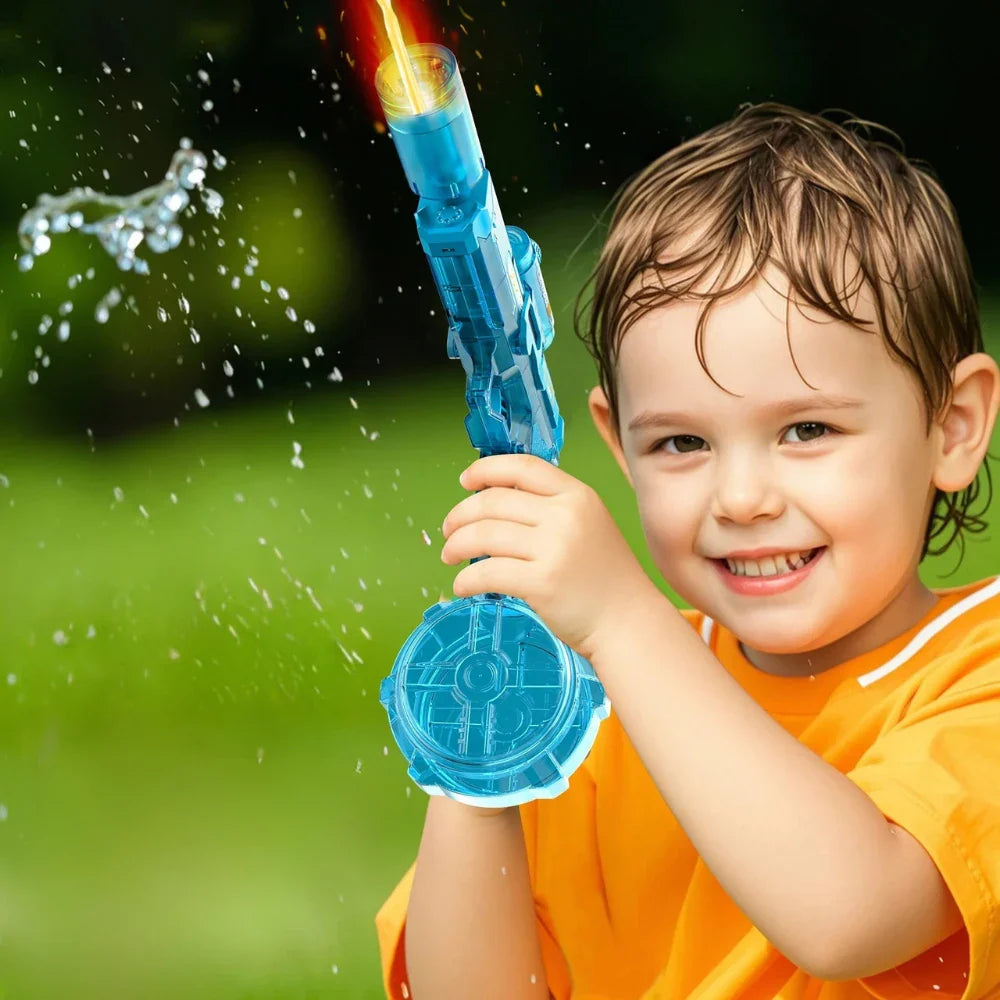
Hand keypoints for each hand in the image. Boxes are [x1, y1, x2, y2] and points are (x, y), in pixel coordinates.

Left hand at [440, 453, 656, 662]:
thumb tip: (494, 500)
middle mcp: (565, 516)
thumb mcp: (588, 524)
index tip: (466, 481)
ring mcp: (554, 549)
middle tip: (448, 530)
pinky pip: (487, 573)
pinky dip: (465, 579)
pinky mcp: (542, 583)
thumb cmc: (604, 576)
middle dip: (460, 515)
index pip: (522, 467)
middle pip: (493, 501)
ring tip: (449, 556)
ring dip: (456, 545)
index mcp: (577, 495)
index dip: (486, 469)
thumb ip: (551, 507)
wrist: (628, 621)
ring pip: (484, 535)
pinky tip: (461, 586)